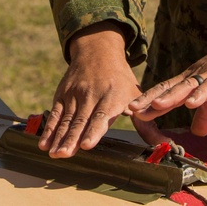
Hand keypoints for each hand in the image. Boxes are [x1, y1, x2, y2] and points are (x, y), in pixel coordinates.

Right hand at [39, 21, 168, 158]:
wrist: (97, 52)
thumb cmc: (120, 79)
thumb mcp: (135, 95)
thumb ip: (146, 122)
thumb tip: (163, 142)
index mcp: (112, 97)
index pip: (101, 116)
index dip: (93, 131)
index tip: (86, 145)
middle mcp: (91, 95)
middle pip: (80, 120)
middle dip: (71, 139)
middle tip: (63, 155)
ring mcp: (75, 95)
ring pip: (65, 119)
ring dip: (58, 138)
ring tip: (53, 154)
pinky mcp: (62, 95)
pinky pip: (54, 114)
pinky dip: (48, 128)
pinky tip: (43, 142)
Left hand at [127, 24, 206, 136]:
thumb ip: (206, 112)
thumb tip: (197, 133)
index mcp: (192, 79)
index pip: (166, 89)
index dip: (149, 99)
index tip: (132, 110)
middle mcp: (196, 75)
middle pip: (170, 88)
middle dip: (151, 99)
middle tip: (132, 109)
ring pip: (187, 86)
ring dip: (171, 96)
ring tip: (156, 106)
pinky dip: (201, 94)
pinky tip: (191, 103)